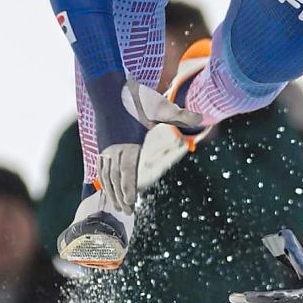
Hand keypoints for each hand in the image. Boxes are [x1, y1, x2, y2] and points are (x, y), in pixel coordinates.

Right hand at [96, 80, 206, 214]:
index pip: (127, 173)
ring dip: (111, 192)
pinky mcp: (101, 145)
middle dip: (120, 197)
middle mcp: (115, 149)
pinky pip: (100, 168)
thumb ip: (181, 115)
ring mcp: (106, 147)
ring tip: (117, 206)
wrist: (109, 90)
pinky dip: (102, 181)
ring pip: (106, 176)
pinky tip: (106, 189)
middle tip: (126, 213)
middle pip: (115, 179)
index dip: (128, 190)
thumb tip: (201, 116)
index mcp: (130, 144)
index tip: (131, 204)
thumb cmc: (136, 100)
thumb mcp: (161, 107)